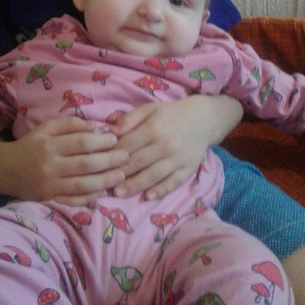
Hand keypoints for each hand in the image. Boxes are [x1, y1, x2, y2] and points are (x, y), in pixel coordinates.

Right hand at [0, 117, 129, 203]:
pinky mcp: (49, 199)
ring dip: (105, 181)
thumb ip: (71, 124)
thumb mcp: (46, 128)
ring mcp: (50, 185)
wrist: (5, 169)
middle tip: (126, 157)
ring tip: (121, 175)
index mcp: (50, 145)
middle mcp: (50, 166)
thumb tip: (97, 126)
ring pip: (82, 185)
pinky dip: (88, 199)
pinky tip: (103, 194)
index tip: (116, 140)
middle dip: (109, 161)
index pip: (82, 143)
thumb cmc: (31, 145)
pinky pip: (72, 200)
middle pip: (86, 165)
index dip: (102, 142)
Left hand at [109, 95, 243, 199]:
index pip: (128, 145)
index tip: (98, 164)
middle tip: (102, 183)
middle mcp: (166, 145)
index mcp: (154, 128)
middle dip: (119, 174)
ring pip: (153, 175)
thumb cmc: (173, 113)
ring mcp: (178, 159)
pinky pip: (173, 182)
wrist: (205, 118)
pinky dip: (161, 190)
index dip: (112, 155)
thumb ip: (130, 118)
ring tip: (118, 193)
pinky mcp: (188, 169)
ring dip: (135, 186)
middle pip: (138, 162)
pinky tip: (148, 196)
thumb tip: (110, 131)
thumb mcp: (151, 108)